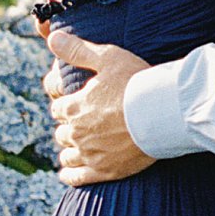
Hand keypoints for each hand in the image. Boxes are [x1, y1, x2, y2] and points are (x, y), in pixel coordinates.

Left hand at [45, 29, 155, 186]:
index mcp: (75, 106)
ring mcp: (90, 153)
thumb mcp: (107, 57)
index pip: (58, 108)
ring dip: (69, 149)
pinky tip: (68, 174)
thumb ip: (77, 50)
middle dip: (68, 127)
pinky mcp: (104, 170)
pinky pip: (78, 178)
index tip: (74, 103)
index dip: (66, 105)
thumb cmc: (137, 82)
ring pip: (67, 155)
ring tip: (77, 146)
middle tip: (82, 123)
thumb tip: (52, 37)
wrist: (162, 112)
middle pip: (62, 132)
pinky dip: (70, 175)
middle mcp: (77, 131)